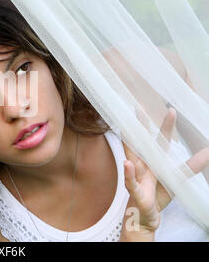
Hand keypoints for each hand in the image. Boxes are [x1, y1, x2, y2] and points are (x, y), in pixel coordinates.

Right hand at [120, 107, 208, 239]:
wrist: (146, 217)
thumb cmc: (158, 195)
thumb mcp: (177, 180)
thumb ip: (190, 166)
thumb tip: (207, 152)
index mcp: (152, 161)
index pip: (158, 140)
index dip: (164, 126)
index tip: (169, 109)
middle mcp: (142, 164)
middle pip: (141, 142)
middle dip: (140, 125)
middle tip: (139, 108)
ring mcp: (137, 176)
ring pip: (132, 157)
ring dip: (130, 144)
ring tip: (128, 129)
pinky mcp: (136, 191)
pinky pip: (131, 182)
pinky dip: (128, 173)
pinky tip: (127, 164)